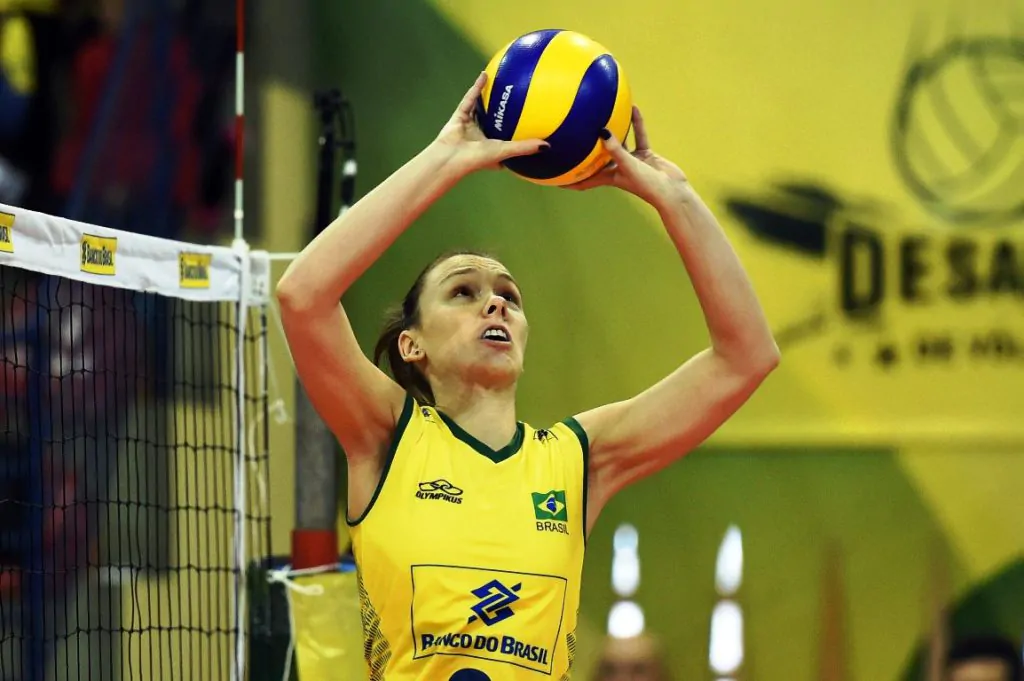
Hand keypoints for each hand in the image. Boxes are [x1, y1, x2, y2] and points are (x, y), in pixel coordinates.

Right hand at [434, 72, 548, 173]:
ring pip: (482, 108)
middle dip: (505, 112)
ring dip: (490, 97)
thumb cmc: (476, 159)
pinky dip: (477, 88)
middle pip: (496, 121)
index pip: (509, 140)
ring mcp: (470, 126)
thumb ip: (525, 147)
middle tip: (520, 99)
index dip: (518, 134)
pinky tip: (485, 74)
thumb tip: (548, 146)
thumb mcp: (505, 151)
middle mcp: (482, 137)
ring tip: (501, 82)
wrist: (449, 157)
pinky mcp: (459, 117)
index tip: (532, 124)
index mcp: (493, 148)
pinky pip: (470, 99)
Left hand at [568, 107, 688, 207]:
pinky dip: (636, 124)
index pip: (583, 180)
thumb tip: (601, 130)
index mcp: (609, 178)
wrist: (672, 190)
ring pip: (618, 143)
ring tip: (602, 113)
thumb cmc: (647, 185)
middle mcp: (617, 169)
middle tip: (572, 135)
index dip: (568, 180)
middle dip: (586, 150)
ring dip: (612, 130)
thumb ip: (615, 148)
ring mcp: (631, 161)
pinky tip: (632, 108)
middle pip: (597, 159)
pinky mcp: (645, 154)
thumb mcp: (628, 166)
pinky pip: (638, 135)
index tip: (551, 176)